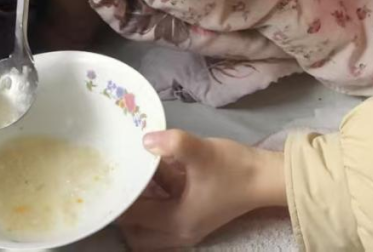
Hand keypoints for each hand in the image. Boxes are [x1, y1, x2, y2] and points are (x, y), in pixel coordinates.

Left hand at [118, 130, 286, 248]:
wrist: (266, 177)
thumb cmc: (235, 168)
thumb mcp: (202, 152)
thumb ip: (173, 144)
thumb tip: (145, 140)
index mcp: (177, 222)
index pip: (134, 217)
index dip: (119, 198)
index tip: (106, 177)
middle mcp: (178, 233)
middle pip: (136, 232)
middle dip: (125, 211)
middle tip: (117, 182)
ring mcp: (187, 227)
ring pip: (148, 227)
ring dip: (140, 205)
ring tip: (131, 175)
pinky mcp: (194, 217)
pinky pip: (163, 216)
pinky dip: (155, 200)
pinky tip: (153, 173)